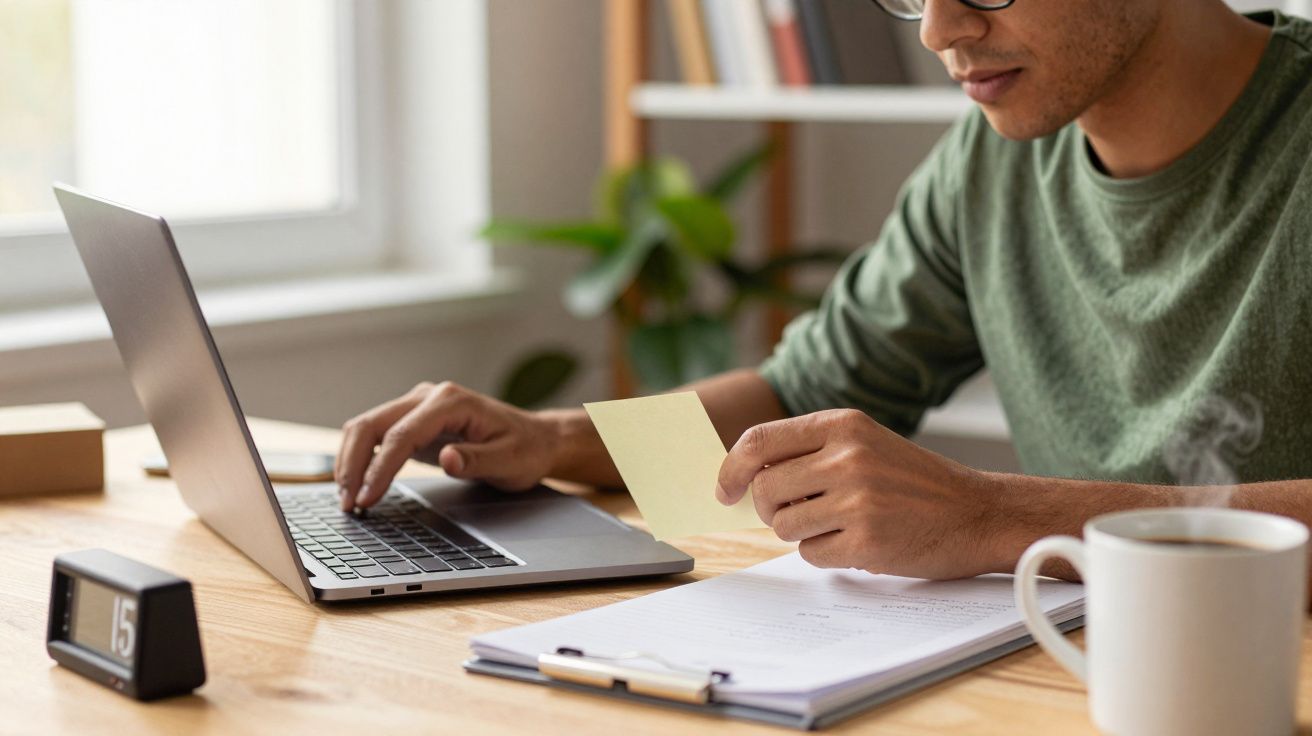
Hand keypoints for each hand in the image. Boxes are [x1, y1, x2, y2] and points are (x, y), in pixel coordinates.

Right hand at [335, 381, 556, 509]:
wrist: (536, 439)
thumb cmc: (526, 449)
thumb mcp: (510, 460)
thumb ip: (477, 459)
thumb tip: (447, 458)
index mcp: (451, 402)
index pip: (402, 434)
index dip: (380, 468)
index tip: (367, 498)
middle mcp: (429, 397)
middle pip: (372, 424)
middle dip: (353, 464)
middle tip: (348, 504)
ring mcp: (418, 406)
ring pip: (366, 427)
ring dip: (351, 461)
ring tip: (347, 499)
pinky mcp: (413, 421)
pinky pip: (376, 435)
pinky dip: (361, 459)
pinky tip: (358, 485)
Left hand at [715, 409, 1007, 578]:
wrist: (978, 512)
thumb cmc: (915, 481)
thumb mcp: (865, 443)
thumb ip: (810, 451)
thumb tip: (744, 478)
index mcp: (842, 425)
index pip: (758, 441)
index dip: (731, 469)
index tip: (725, 490)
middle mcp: (847, 457)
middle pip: (765, 490)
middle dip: (770, 509)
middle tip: (794, 514)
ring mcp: (857, 500)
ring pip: (783, 526)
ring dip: (801, 533)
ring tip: (837, 524)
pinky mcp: (867, 541)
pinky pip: (812, 554)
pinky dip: (825, 554)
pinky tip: (857, 542)